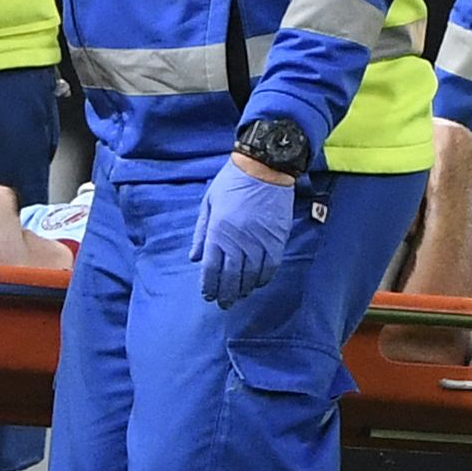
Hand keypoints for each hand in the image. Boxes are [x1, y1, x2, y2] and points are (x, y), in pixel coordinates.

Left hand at [190, 154, 299, 306]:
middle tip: (223, 304)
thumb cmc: (232, 182)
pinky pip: (271, 267)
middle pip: (231, 277)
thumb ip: (201, 232)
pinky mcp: (277, 239)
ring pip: (251, 276)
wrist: (264, 166)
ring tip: (239, 296)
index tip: (208, 295)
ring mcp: (260, 241)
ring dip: (244, 289)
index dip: (209, 286)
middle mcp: (238, 240)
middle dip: (225, 294)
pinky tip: (257, 283)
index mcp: (218, 231)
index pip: (211, 268)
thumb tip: (194, 258)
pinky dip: (263, 279)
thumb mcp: (209, 203)